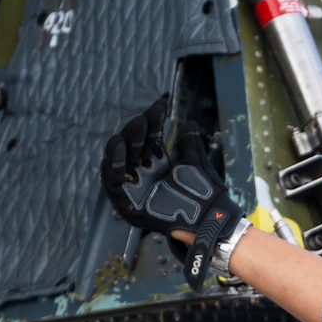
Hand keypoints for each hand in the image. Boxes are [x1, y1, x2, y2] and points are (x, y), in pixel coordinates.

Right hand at [100, 97, 241, 288]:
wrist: (208, 217)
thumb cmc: (205, 193)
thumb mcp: (195, 162)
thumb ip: (189, 143)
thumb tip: (190, 123)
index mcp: (159, 165)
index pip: (150, 138)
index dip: (153, 120)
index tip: (160, 104)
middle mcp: (145, 174)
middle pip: (133, 146)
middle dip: (138, 130)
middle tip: (147, 119)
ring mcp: (135, 186)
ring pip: (121, 159)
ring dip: (125, 140)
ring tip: (136, 127)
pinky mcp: (127, 201)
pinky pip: (112, 180)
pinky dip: (113, 161)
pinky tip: (119, 144)